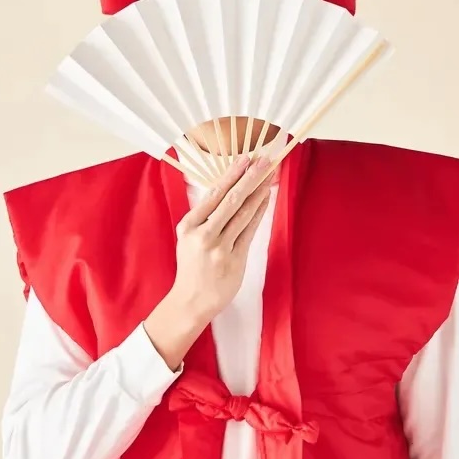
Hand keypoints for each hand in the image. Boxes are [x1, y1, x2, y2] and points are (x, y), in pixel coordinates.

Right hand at [144, 155, 274, 368]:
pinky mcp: (233, 259)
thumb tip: (226, 190)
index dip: (231, 174)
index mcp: (188, 225)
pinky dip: (259, 213)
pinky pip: (249, 231)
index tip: (245, 158)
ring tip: (269, 175)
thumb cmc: (192, 268)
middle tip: (264, 160)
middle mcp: (203, 234)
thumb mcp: (188, 239)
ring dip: (258, 192)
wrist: (191, 301)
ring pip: (242, 213)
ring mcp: (219, 248)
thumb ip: (204, 218)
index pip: (213, 194)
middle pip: (230, 199)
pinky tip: (266, 199)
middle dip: (249, 177)